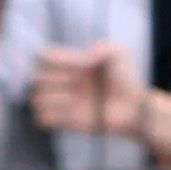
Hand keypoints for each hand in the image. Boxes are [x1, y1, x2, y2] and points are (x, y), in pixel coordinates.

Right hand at [28, 40, 142, 136]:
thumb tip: (81, 60)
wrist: (135, 106)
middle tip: (77, 83)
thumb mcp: (118, 53)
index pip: (42, 56)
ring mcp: (61, 102)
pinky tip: (72, 112)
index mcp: (69, 64)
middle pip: (35, 78)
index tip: (75, 63)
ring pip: (36, 99)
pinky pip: (42, 119)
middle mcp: (61, 82)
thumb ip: (100, 48)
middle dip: (54, 80)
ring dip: (54, 99)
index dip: (51, 59)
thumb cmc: (126, 78)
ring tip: (75, 99)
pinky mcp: (64, 121)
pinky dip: (53, 115)